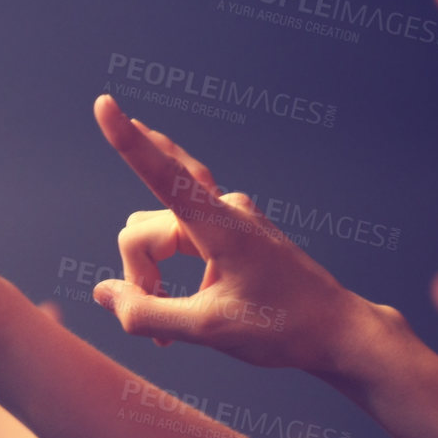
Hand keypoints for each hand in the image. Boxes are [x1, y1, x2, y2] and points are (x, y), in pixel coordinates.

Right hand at [91, 96, 397, 375]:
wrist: (335, 330)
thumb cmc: (281, 329)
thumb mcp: (206, 330)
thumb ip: (145, 313)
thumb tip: (102, 291)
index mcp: (222, 227)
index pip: (163, 176)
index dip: (127, 141)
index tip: (105, 102)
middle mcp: (224, 208)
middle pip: (142, 230)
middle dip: (140, 278)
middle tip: (163, 335)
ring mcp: (229, 213)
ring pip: (155, 231)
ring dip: (153, 275)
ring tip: (172, 324)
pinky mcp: (231, 224)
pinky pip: (178, 219)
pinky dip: (165, 250)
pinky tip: (162, 228)